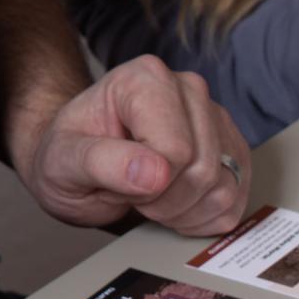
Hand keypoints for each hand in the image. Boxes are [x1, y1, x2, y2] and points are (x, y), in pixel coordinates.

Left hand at [13, 55, 249, 235]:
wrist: (82, 166)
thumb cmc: (71, 158)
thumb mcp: (62, 161)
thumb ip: (100, 162)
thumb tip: (153, 173)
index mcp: (147, 80)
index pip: (175, 149)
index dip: (148, 183)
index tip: (118, 180)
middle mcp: (190, 91)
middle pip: (203, 171)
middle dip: (166, 201)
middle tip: (134, 194)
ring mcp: (219, 122)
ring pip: (224, 190)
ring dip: (185, 213)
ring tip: (154, 199)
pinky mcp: (235, 154)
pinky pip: (236, 203)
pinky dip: (204, 219)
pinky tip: (176, 206)